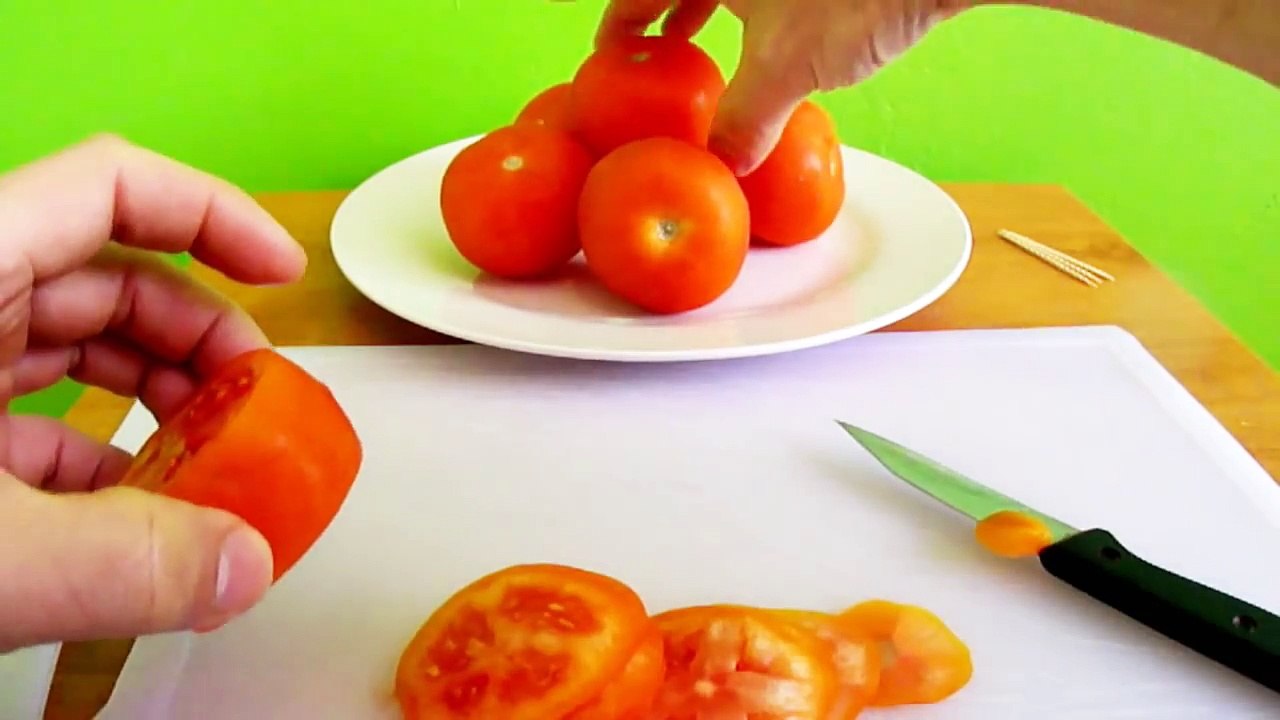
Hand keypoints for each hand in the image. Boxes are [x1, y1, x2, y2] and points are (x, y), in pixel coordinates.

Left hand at [0, 135, 306, 651]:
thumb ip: (121, 561)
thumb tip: (243, 568)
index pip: (109, 185)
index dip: (212, 215)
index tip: (285, 272)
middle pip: (107, 278)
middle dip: (199, 341)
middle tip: (257, 404)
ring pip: (68, 349)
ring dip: (154, 403)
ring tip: (209, 466)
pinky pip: (26, 413)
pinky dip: (92, 455)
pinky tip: (131, 514)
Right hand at [595, 0, 968, 173]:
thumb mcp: (788, 70)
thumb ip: (744, 121)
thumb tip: (724, 164)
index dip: (619, 25)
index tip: (607, 55)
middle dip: (663, 14)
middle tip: (650, 53)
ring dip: (707, 7)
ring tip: (697, 47)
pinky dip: (753, 6)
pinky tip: (769, 37)